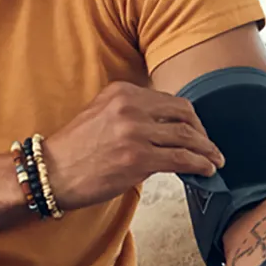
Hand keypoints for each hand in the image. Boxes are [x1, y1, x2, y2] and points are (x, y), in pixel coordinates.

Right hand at [37, 82, 224, 211]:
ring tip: (215, 160)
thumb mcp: (100, 114)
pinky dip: (200, 164)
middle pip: (184, 114)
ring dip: (207, 150)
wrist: (50, 173)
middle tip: (208, 146)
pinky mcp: (139, 159)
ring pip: (187, 137)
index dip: (188, 118)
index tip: (195, 131)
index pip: (168, 100)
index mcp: (121, 91)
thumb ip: (130, 112)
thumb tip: (164, 126)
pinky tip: (206, 170)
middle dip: (202, 132)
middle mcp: (130, 106)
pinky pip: (182, 159)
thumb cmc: (73, 150)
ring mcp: (135, 132)